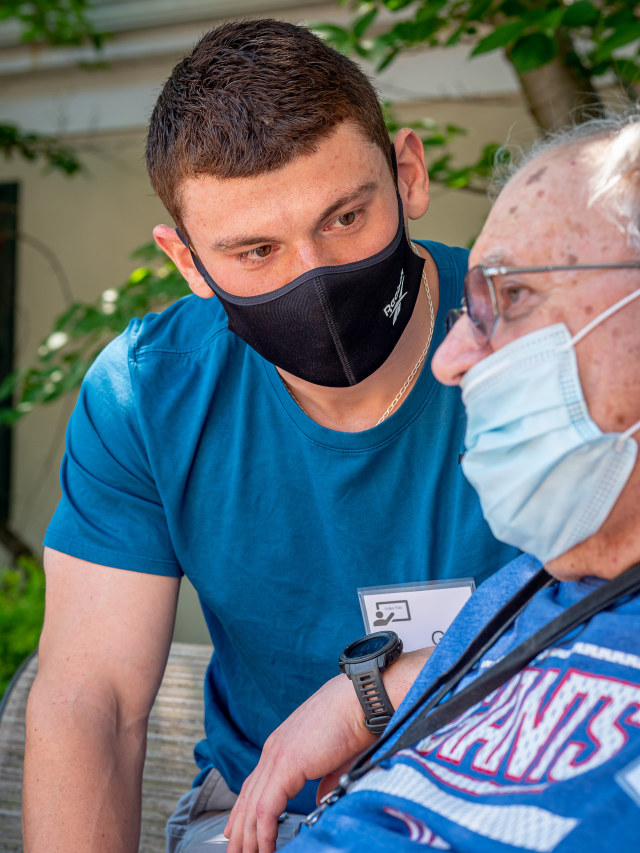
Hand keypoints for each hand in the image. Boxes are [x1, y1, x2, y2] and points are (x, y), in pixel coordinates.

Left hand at [224, 673, 374, 852]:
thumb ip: (325, 780)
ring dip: (248, 837)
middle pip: (248, 797)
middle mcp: (274, 749)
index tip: (237, 831)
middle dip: (239, 829)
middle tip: (233, 852)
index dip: (244, 810)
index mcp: (282, 745)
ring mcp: (277, 755)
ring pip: (252, 806)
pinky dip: (263, 832)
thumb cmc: (354, 721)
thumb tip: (320, 799)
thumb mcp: (336, 758)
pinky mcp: (286, 765)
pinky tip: (265, 849)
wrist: (361, 699)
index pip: (255, 784)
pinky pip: (266, 808)